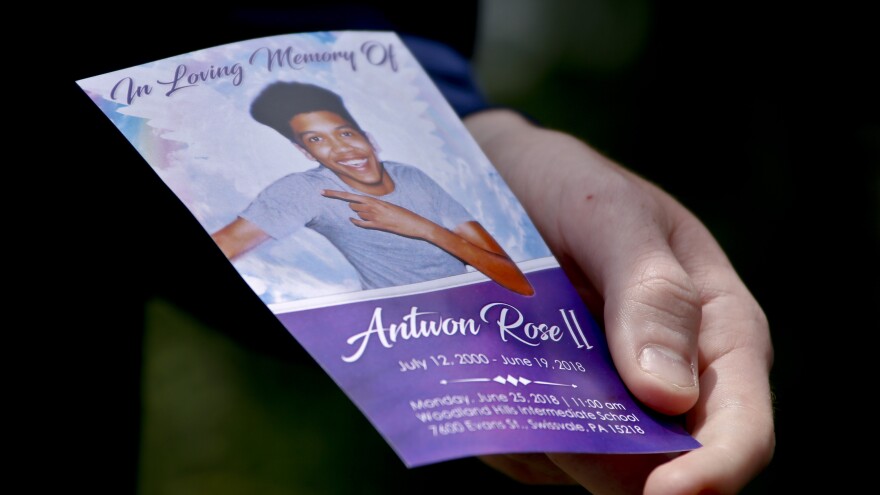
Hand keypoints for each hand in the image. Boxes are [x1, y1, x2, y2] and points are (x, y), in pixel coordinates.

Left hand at [322, 189, 435, 238]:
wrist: (415, 223)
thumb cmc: (402, 214)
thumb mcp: (387, 205)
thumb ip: (374, 205)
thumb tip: (360, 207)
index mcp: (375, 199)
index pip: (350, 194)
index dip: (334, 193)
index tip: (321, 192)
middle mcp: (372, 206)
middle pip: (351, 204)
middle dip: (353, 206)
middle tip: (366, 209)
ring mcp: (374, 216)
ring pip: (356, 213)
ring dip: (359, 215)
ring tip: (375, 215)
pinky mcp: (378, 226)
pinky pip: (361, 224)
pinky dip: (356, 222)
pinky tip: (353, 221)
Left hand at [465, 109, 774, 494]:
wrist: (488, 181)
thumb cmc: (563, 184)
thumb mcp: (610, 215)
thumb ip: (651, 291)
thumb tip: (671, 395)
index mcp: (715, 330)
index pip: (738, 428)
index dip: (711, 473)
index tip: (662, 493)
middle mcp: (669, 381)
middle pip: (657, 467)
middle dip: (600, 457)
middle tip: (539, 408)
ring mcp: (606, 403)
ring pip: (584, 466)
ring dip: (540, 432)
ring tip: (498, 356)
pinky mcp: (550, 413)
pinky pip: (529, 449)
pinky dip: (503, 422)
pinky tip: (480, 363)